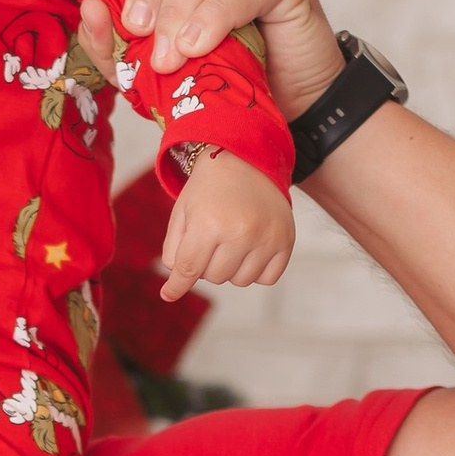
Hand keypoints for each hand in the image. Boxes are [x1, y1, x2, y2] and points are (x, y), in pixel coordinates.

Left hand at [156, 148, 294, 302]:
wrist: (247, 161)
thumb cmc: (209, 190)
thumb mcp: (182, 213)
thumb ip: (174, 251)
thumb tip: (173, 287)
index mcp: (209, 223)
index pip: (190, 269)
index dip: (177, 285)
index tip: (169, 293)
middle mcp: (241, 232)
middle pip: (215, 278)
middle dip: (207, 264)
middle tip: (211, 240)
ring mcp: (266, 238)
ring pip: (240, 281)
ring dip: (232, 268)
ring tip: (231, 241)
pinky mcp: (286, 241)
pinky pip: (267, 278)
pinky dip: (256, 270)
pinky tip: (251, 249)